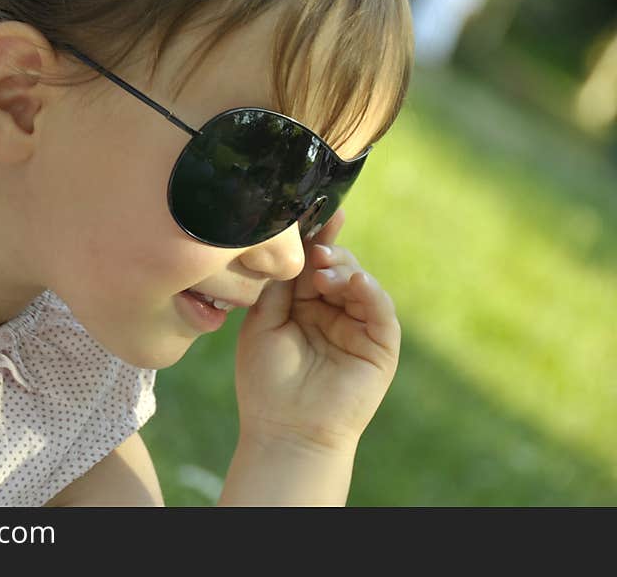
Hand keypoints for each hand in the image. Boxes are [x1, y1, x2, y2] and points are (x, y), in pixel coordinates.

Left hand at [235, 208, 400, 454]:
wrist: (285, 430)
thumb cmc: (266, 380)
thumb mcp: (263, 321)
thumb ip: (278, 284)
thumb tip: (289, 244)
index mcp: (303, 306)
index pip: (311, 265)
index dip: (314, 240)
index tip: (313, 213)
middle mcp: (332, 312)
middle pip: (338, 267)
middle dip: (328, 251)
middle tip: (316, 247)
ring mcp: (358, 328)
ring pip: (360, 283)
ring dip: (345, 269)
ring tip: (324, 271)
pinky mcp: (380, 346)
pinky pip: (381, 310)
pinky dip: (370, 290)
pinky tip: (352, 282)